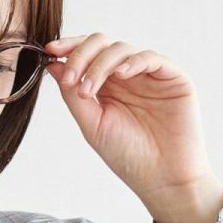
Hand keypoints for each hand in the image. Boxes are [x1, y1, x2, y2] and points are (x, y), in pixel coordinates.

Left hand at [43, 32, 218, 209]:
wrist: (162, 178)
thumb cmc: (128, 156)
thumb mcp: (92, 125)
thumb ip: (73, 95)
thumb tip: (53, 65)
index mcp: (107, 85)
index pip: (87, 55)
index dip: (69, 48)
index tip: (49, 50)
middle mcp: (127, 76)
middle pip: (102, 44)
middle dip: (81, 55)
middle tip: (70, 78)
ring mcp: (149, 75)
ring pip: (122, 48)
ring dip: (100, 64)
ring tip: (88, 89)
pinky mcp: (173, 77)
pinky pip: (151, 58)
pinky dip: (133, 61)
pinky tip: (121, 75)